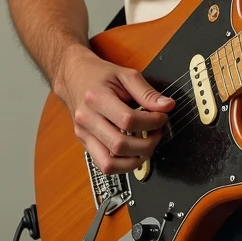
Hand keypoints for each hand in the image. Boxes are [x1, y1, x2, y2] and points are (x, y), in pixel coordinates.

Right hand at [55, 45, 175, 174]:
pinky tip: (133, 153)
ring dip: (134, 161)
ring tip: (147, 147)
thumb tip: (167, 106)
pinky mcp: (84, 143)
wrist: (74, 76)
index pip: (128, 120)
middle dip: (146, 144)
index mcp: (96, 98)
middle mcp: (87, 119)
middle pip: (119, 145)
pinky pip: (103, 165)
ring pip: (109, 163)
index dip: (151, 122)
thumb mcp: (126, 75)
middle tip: (157, 133)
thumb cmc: (100, 74)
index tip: (162, 116)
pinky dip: (122, 165)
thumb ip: (147, 92)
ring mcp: (83, 134)